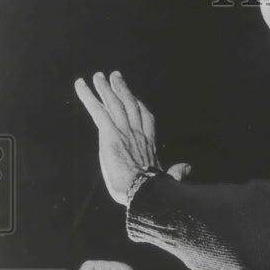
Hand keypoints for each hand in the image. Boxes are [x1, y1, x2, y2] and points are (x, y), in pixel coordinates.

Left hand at [74, 71, 191, 204]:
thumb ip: (176, 172)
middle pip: (129, 105)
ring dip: (105, 89)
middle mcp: (137, 134)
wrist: (143, 192)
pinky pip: (98, 111)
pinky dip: (88, 97)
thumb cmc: (154, 190)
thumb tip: (189, 168)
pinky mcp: (110, 135)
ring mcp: (124, 132)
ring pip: (114, 104)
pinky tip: (80, 85)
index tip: (134, 97)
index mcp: (149, 144)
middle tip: (114, 76)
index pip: (145, 118)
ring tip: (98, 76)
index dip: (139, 105)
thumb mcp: (168, 180)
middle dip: (122, 89)